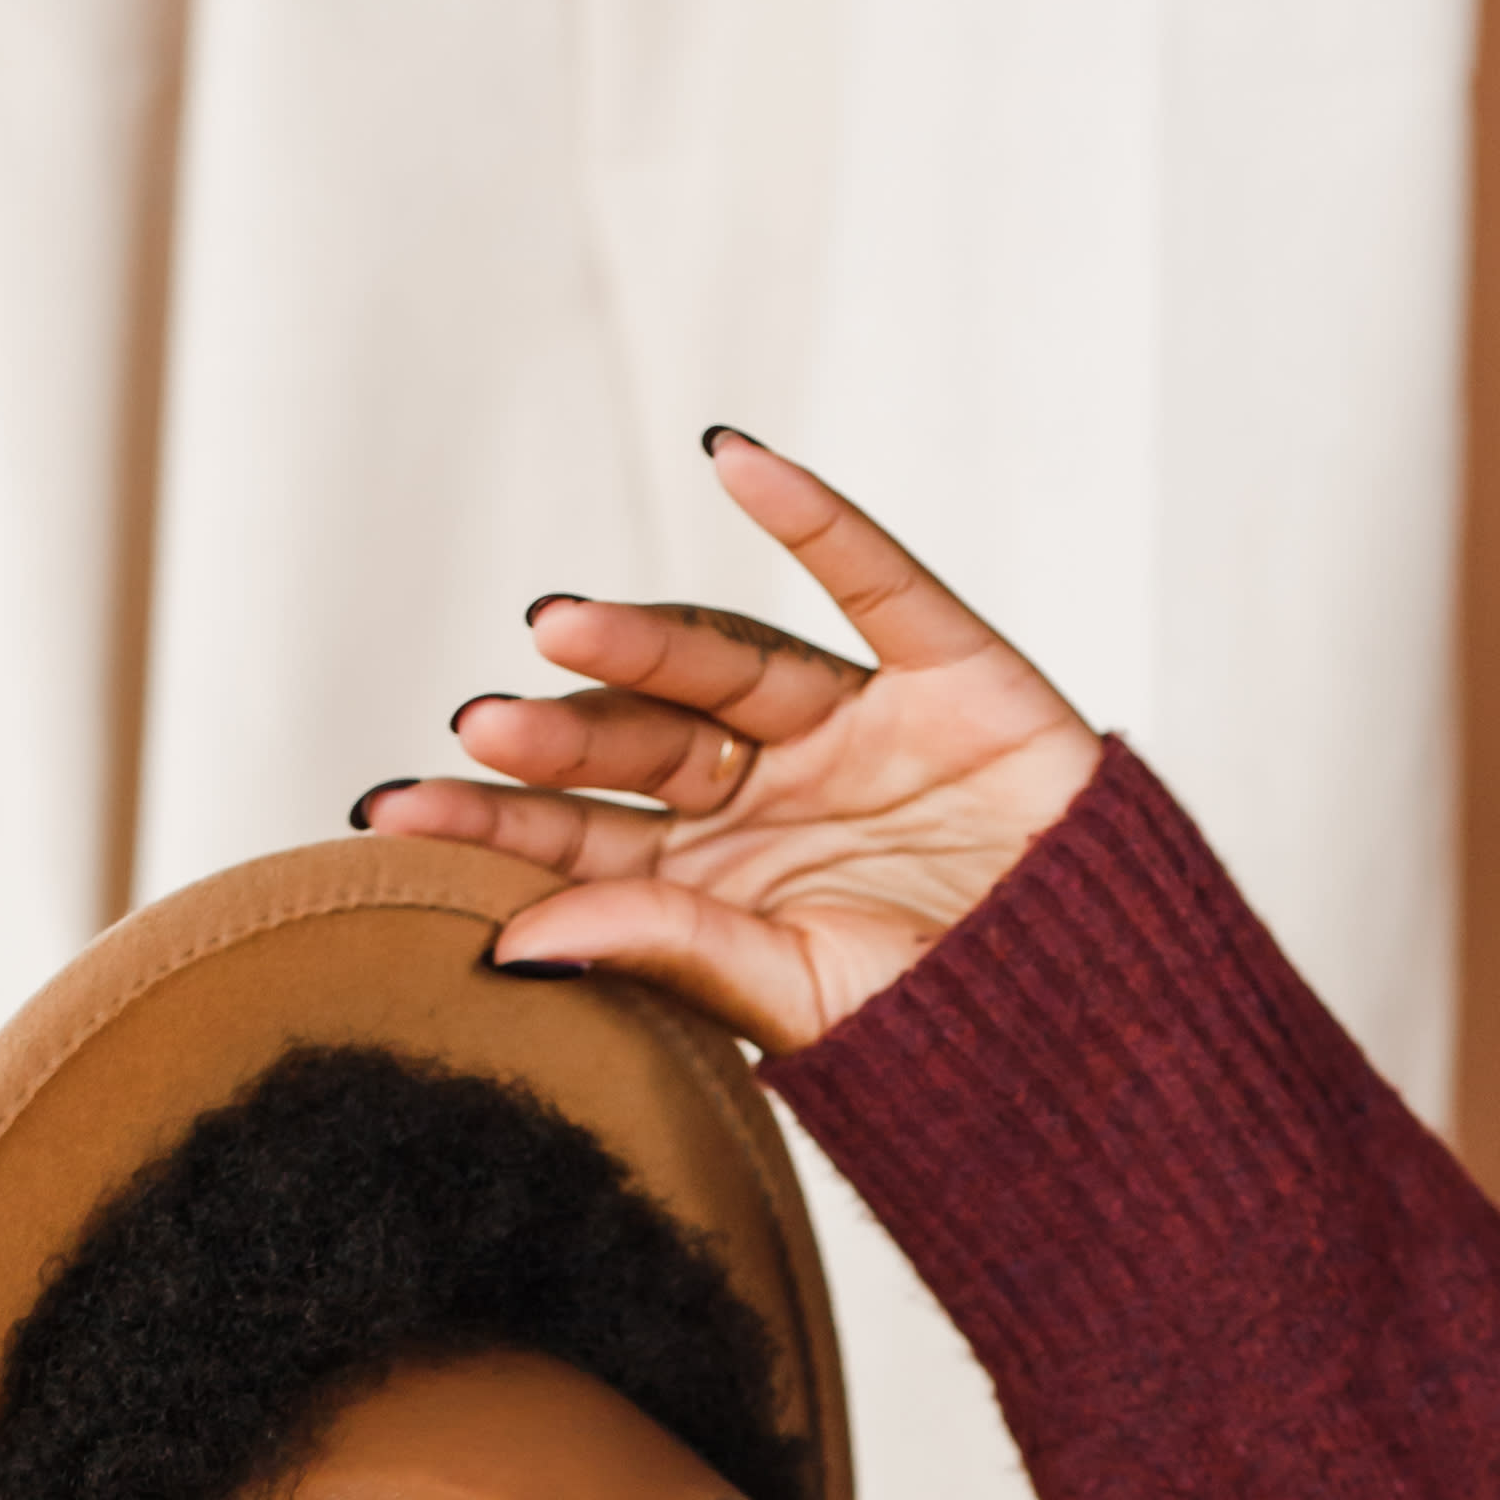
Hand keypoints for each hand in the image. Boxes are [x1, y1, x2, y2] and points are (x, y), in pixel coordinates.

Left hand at [355, 436, 1101, 1049]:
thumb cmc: (954, 1039)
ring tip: (561, 627)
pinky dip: (814, 518)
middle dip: (561, 735)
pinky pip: (876, 582)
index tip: (384, 813)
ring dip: (648, 640)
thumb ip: (668, 954)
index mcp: (717, 882)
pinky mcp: (952, 677)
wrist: (1115, 1031)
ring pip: (731, 665)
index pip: (578, 841)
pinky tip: (738, 460)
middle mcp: (771, 795)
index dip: (487, 822)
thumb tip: (509, 942)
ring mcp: (858, 731)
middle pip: (641, 745)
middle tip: (484, 727)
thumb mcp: (798, 1003)